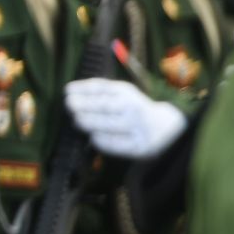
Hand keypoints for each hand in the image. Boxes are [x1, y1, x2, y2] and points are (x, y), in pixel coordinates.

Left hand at [65, 78, 188, 159]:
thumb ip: (98, 92)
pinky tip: (93, 137)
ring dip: (89, 123)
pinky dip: (102, 140)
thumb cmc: (132, 108)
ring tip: (77, 120)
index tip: (67, 90)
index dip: (83, 88)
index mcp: (126, 92)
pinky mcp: (138, 146)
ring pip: (108, 125)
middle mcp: (133, 108)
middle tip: (70, 105)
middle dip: (84, 105)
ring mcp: (137, 127)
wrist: (165, 127)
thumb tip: (70, 91)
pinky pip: (116, 144)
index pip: (103, 88)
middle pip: (105, 106)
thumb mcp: (121, 94)